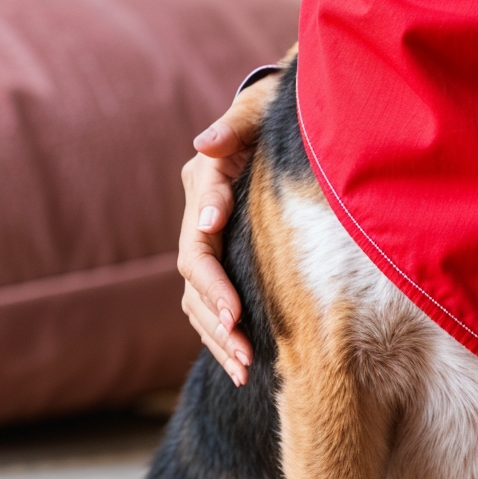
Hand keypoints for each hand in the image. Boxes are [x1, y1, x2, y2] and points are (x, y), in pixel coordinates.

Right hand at [179, 64, 285, 385]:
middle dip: (218, 311)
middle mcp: (200, 215)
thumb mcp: (259, 111)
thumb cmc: (276, 111)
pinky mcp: (222, 259)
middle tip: (242, 343)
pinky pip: (213, 306)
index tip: (231, 304)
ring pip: (198, 299)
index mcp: (205, 182)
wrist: (283, 119)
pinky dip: (224, 337)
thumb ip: (236, 126)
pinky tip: (243, 368)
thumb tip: (205, 145)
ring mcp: (207, 239)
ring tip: (246, 367)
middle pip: (194, 275)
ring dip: (219, 336)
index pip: (198, 235)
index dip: (211, 269)